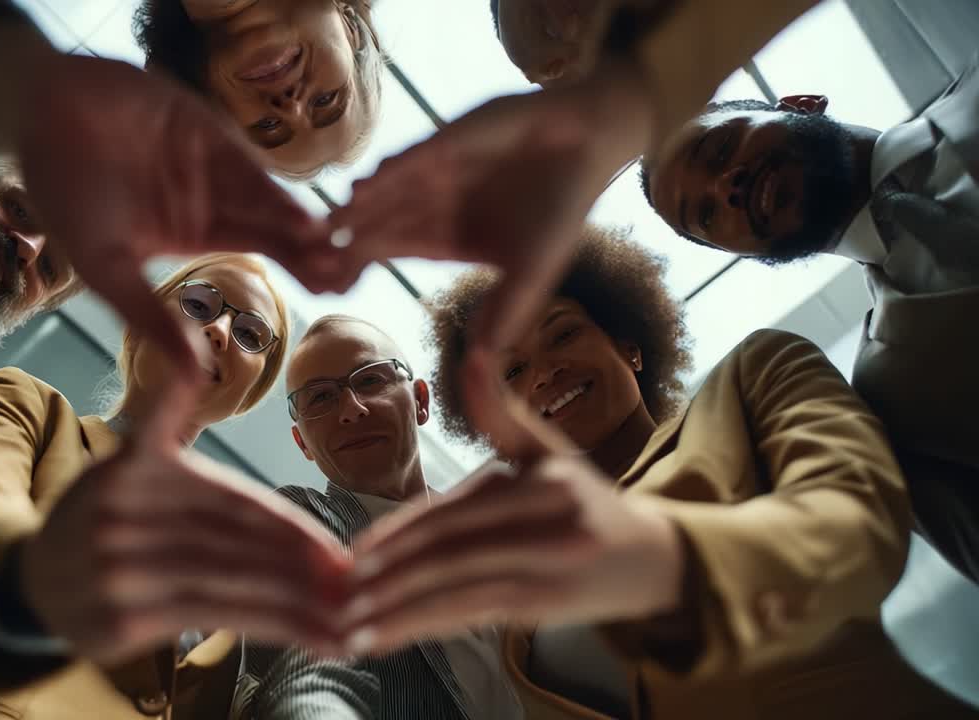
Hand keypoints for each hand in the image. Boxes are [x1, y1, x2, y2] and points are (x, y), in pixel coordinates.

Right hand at [0, 22, 327, 377]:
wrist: (40, 113)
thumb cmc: (64, 195)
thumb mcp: (105, 268)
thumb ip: (147, 316)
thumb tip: (190, 379)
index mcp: (194, 232)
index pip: (258, 255)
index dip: (295, 272)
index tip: (331, 298)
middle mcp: (214, 199)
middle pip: (276, 228)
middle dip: (313, 253)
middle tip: (353, 280)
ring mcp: (213, 164)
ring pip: (269, 201)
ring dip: (303, 227)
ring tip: (338, 257)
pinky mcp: (207, 130)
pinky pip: (248, 166)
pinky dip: (276, 192)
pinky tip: (307, 218)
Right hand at [20, 379, 351, 664]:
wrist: (33, 578)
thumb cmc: (109, 519)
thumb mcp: (133, 461)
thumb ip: (179, 434)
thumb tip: (204, 362)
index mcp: (140, 465)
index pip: (232, 500)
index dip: (289, 527)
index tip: (336, 553)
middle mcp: (124, 512)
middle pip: (235, 544)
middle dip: (301, 569)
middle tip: (354, 589)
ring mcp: (118, 567)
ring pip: (227, 585)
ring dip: (294, 607)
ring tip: (341, 623)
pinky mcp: (120, 617)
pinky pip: (208, 620)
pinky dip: (266, 627)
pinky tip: (306, 635)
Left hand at [326, 61, 654, 352]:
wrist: (587, 147)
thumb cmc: (559, 210)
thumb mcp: (530, 273)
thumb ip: (505, 314)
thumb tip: (484, 370)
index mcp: (438, 234)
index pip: (387, 249)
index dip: (359, 263)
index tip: (335, 282)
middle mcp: (428, 201)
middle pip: (376, 221)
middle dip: (346, 238)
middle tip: (312, 256)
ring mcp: (435, 168)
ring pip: (386, 190)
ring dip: (358, 207)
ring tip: (329, 223)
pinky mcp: (450, 138)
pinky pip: (415, 158)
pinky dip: (392, 172)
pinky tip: (367, 185)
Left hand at [343, 355, 683, 654]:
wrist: (649, 556)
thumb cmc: (583, 496)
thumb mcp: (546, 448)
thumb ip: (499, 410)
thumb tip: (474, 355)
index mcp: (542, 483)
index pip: (458, 511)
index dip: (402, 532)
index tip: (357, 551)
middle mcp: (550, 527)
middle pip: (454, 554)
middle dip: (392, 576)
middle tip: (343, 592)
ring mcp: (551, 571)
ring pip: (461, 593)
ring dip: (401, 614)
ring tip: (353, 628)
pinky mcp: (546, 608)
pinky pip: (475, 616)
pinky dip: (427, 628)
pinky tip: (388, 639)